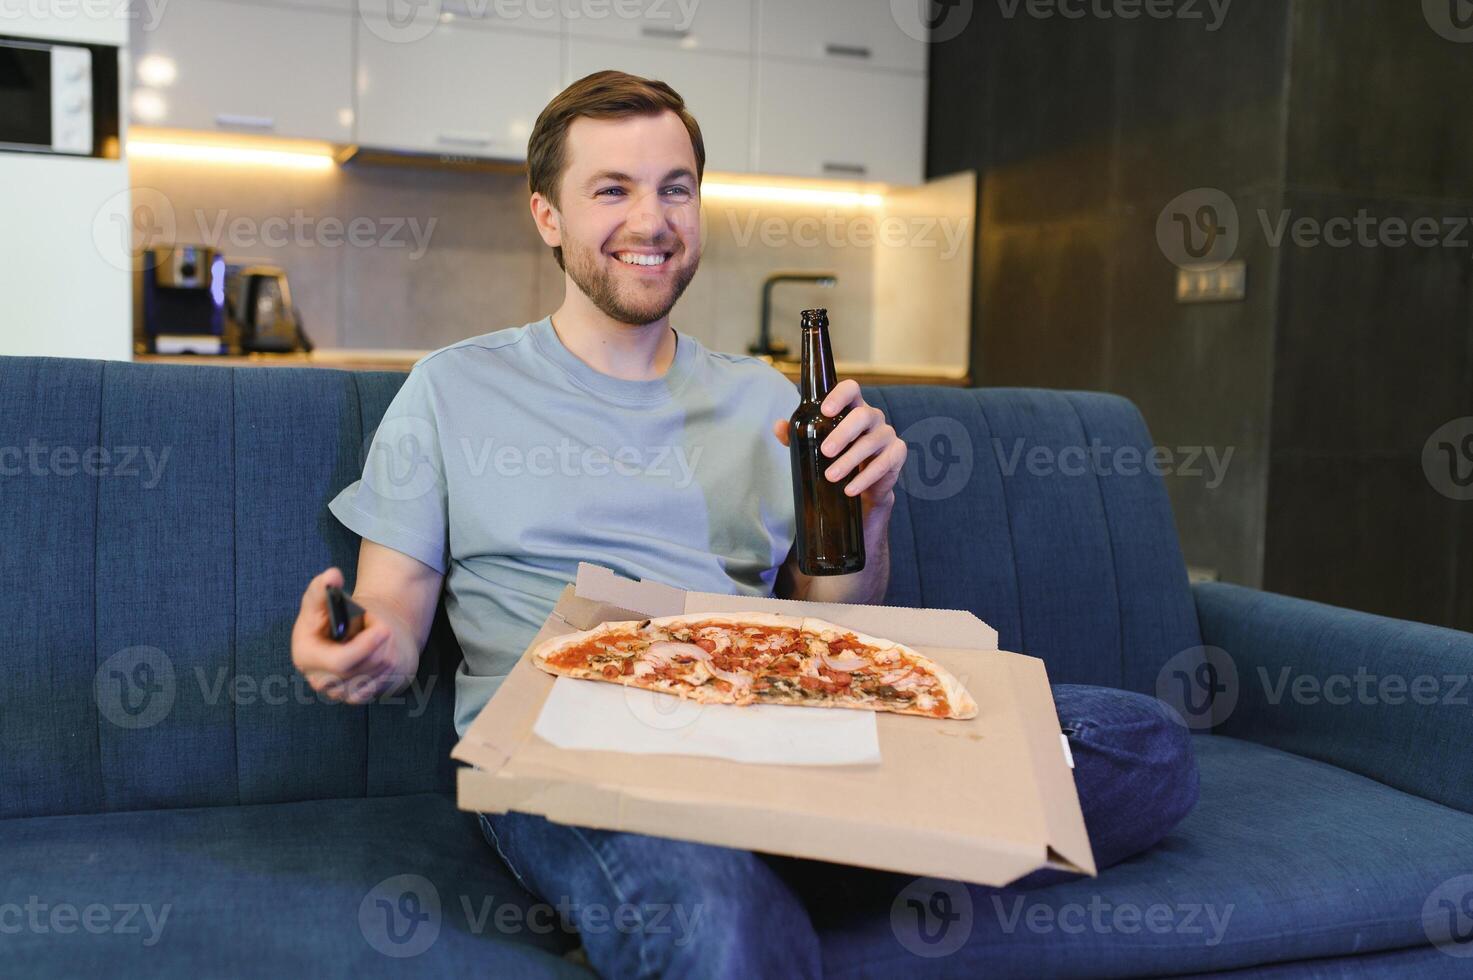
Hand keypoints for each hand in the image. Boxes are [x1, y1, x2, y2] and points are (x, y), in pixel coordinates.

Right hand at [291, 567, 411, 704]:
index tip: (383, 629)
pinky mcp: (358, 697)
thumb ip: (323, 587)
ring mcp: (339, 692)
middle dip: (378, 644)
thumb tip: (331, 576)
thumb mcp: (327, 599)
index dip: (364, 647)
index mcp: (305, 655)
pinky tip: (382, 652)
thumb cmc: (339, 616)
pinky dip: (389, 664)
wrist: (356, 635)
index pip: (340, 662)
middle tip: (385, 626)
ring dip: (386, 650)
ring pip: (378, 672)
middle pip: (363, 667)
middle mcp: (320, 679)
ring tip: (379, 636)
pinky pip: (384, 681)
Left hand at [772, 379, 905, 515]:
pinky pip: (883, 464)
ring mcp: (887, 434)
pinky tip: (850, 488)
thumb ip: (796, 434)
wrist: (863, 484)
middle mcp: (873, 417)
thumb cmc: (839, 455)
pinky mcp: (897, 454)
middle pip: (863, 416)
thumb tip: (779, 426)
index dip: (839, 396)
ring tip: (831, 476)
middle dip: (843, 434)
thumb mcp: (815, 444)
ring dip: (850, 460)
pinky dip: (865, 478)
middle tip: (825, 451)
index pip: (851, 389)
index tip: (826, 411)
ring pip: (871, 442)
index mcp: (853, 407)